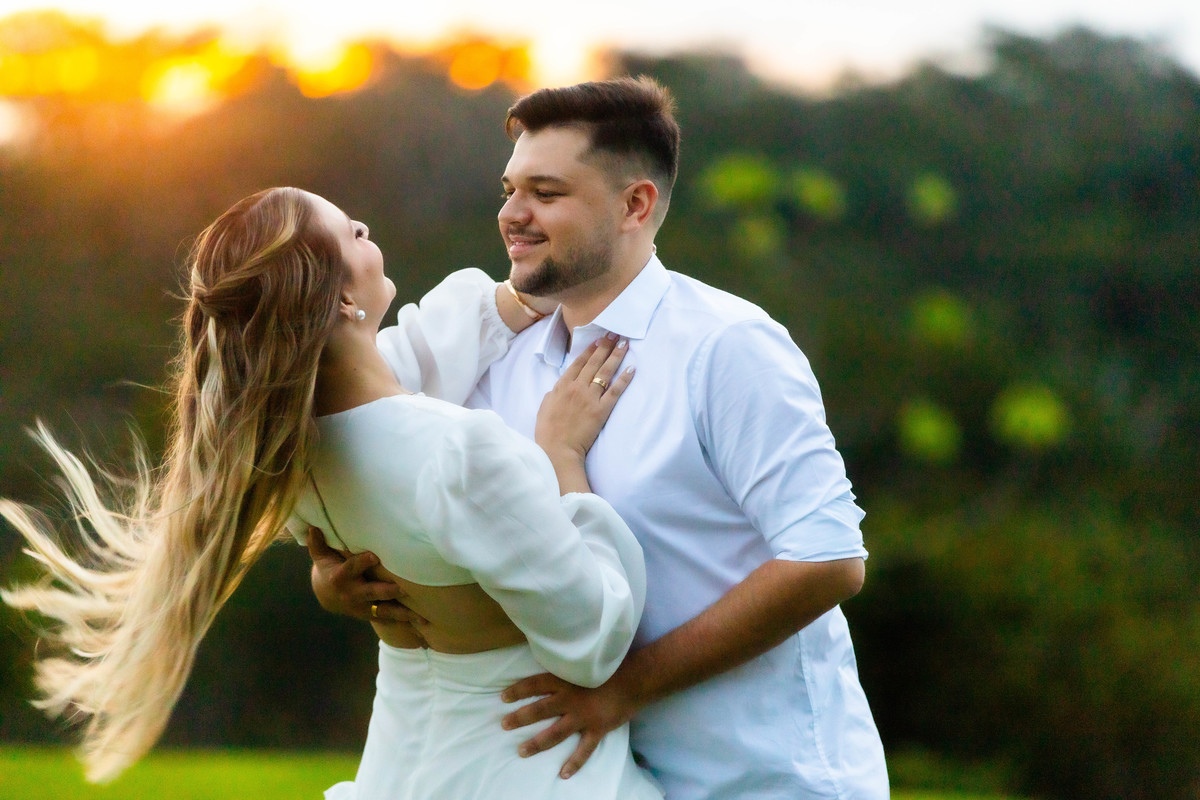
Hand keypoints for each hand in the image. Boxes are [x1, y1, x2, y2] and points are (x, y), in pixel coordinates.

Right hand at [307, 528, 415, 622]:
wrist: (327, 597)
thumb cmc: (328, 569)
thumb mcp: (321, 557)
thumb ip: (318, 543)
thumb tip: (312, 527)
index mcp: (340, 578)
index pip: (351, 569)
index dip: (362, 563)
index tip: (375, 556)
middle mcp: (352, 594)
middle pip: (372, 592)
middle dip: (387, 591)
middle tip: (403, 587)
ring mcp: (363, 607)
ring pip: (384, 611)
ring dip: (403, 613)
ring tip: (421, 616)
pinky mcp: (371, 614)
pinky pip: (389, 618)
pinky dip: (405, 620)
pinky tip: (424, 622)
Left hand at [500, 672, 638, 779]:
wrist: (636, 679)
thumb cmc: (611, 666)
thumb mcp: (584, 663)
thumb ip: (567, 668)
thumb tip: (550, 665)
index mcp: (565, 679)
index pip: (535, 684)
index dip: (518, 690)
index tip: (503, 697)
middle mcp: (570, 699)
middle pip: (539, 710)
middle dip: (520, 718)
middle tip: (504, 724)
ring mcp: (583, 717)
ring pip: (554, 733)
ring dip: (536, 743)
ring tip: (521, 751)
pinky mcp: (597, 729)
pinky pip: (583, 750)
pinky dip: (574, 763)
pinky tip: (563, 774)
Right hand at [534, 333, 634, 465]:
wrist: (557, 449)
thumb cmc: (547, 430)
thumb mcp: (545, 406)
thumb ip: (554, 392)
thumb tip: (561, 386)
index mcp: (562, 385)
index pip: (578, 363)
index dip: (589, 350)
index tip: (598, 340)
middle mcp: (577, 387)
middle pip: (594, 363)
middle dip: (605, 347)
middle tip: (614, 335)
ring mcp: (590, 398)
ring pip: (605, 372)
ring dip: (616, 356)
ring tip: (624, 344)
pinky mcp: (601, 410)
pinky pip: (616, 391)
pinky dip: (624, 379)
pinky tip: (632, 368)